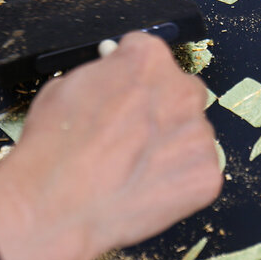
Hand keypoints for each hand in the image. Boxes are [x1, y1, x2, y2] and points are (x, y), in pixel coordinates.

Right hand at [0, 32, 222, 259]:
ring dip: (170, 144)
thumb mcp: (65, 86)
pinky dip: (178, 180)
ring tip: (132, 167)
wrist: (56, 204)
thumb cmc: (54, 148)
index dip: (130, 75)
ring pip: (191, 133)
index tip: (124, 90)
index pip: (149, 54)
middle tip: (131, 133)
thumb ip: (103, 75)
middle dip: (160, 107)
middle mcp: (181, 90)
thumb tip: (113, 74)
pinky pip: (198, 170)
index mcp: (147, 60)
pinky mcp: (206, 174)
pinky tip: (145, 187)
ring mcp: (198, 135)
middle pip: (180, 90)